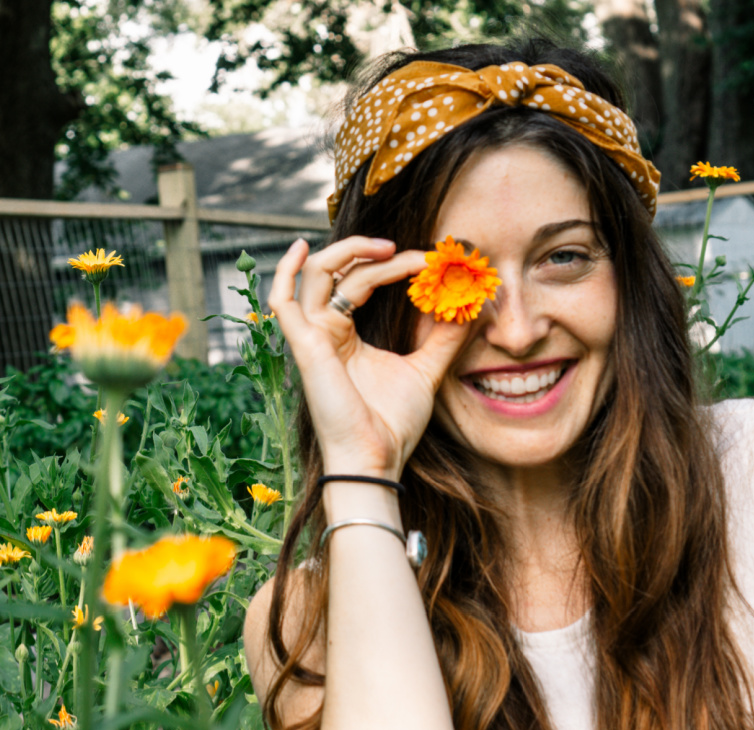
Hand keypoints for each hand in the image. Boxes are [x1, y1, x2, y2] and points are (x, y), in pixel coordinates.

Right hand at [268, 236, 473, 477]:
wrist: (377, 459)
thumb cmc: (392, 423)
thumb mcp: (427, 371)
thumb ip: (445, 338)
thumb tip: (471, 306)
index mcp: (346, 335)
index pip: (361, 281)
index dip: (392, 265)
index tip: (430, 262)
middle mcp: (325, 331)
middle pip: (341, 271)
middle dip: (376, 254)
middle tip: (419, 256)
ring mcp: (311, 337)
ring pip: (320, 274)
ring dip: (353, 253)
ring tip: (391, 249)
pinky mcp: (305, 347)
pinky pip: (283, 301)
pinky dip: (285, 271)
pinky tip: (302, 246)